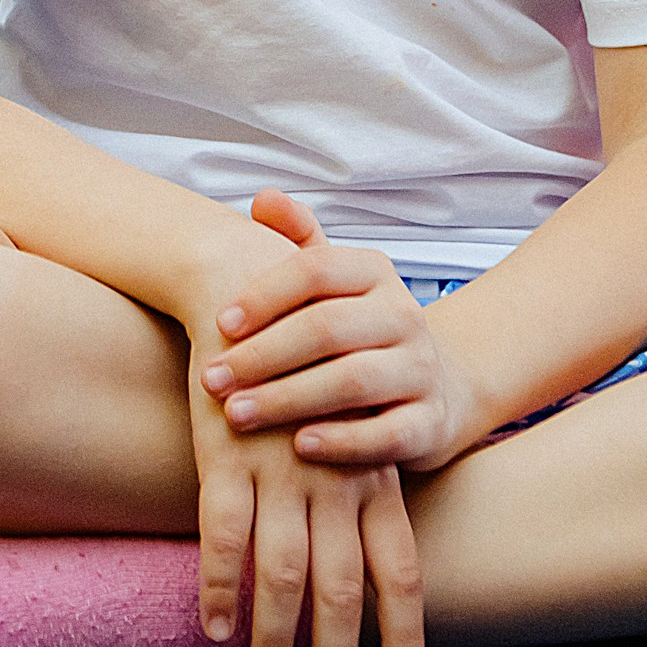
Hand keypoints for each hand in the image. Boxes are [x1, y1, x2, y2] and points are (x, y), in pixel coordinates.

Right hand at [186, 375, 422, 646]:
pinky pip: (224, 534)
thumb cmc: (304, 369)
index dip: (404, 630)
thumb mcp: (350, 430)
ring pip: (284, 573)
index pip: (399, 567)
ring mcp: (281, 469)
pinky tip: (213, 628)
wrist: (250, 292)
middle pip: (343, 587)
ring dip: (275, 641)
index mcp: (372, 475)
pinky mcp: (228, 454)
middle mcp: (334, 479)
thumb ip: (360, 497)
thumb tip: (362, 570)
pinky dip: (220, 586)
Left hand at [200, 191, 478, 471]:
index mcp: (375, 271)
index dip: (264, 294)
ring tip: (236, 414)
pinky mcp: (429, 421)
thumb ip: (297, 240)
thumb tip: (262, 198)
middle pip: (327, 328)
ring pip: (353, 381)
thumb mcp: (332, 285)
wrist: (433, 388)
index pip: (316, 270)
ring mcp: (421, 369)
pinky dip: (342, 441)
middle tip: (212, 379)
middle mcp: (404, 314)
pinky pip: (387, 434)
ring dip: (287, 399)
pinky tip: (299, 447)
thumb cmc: (356, 332)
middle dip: (262, 355)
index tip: (218, 323)